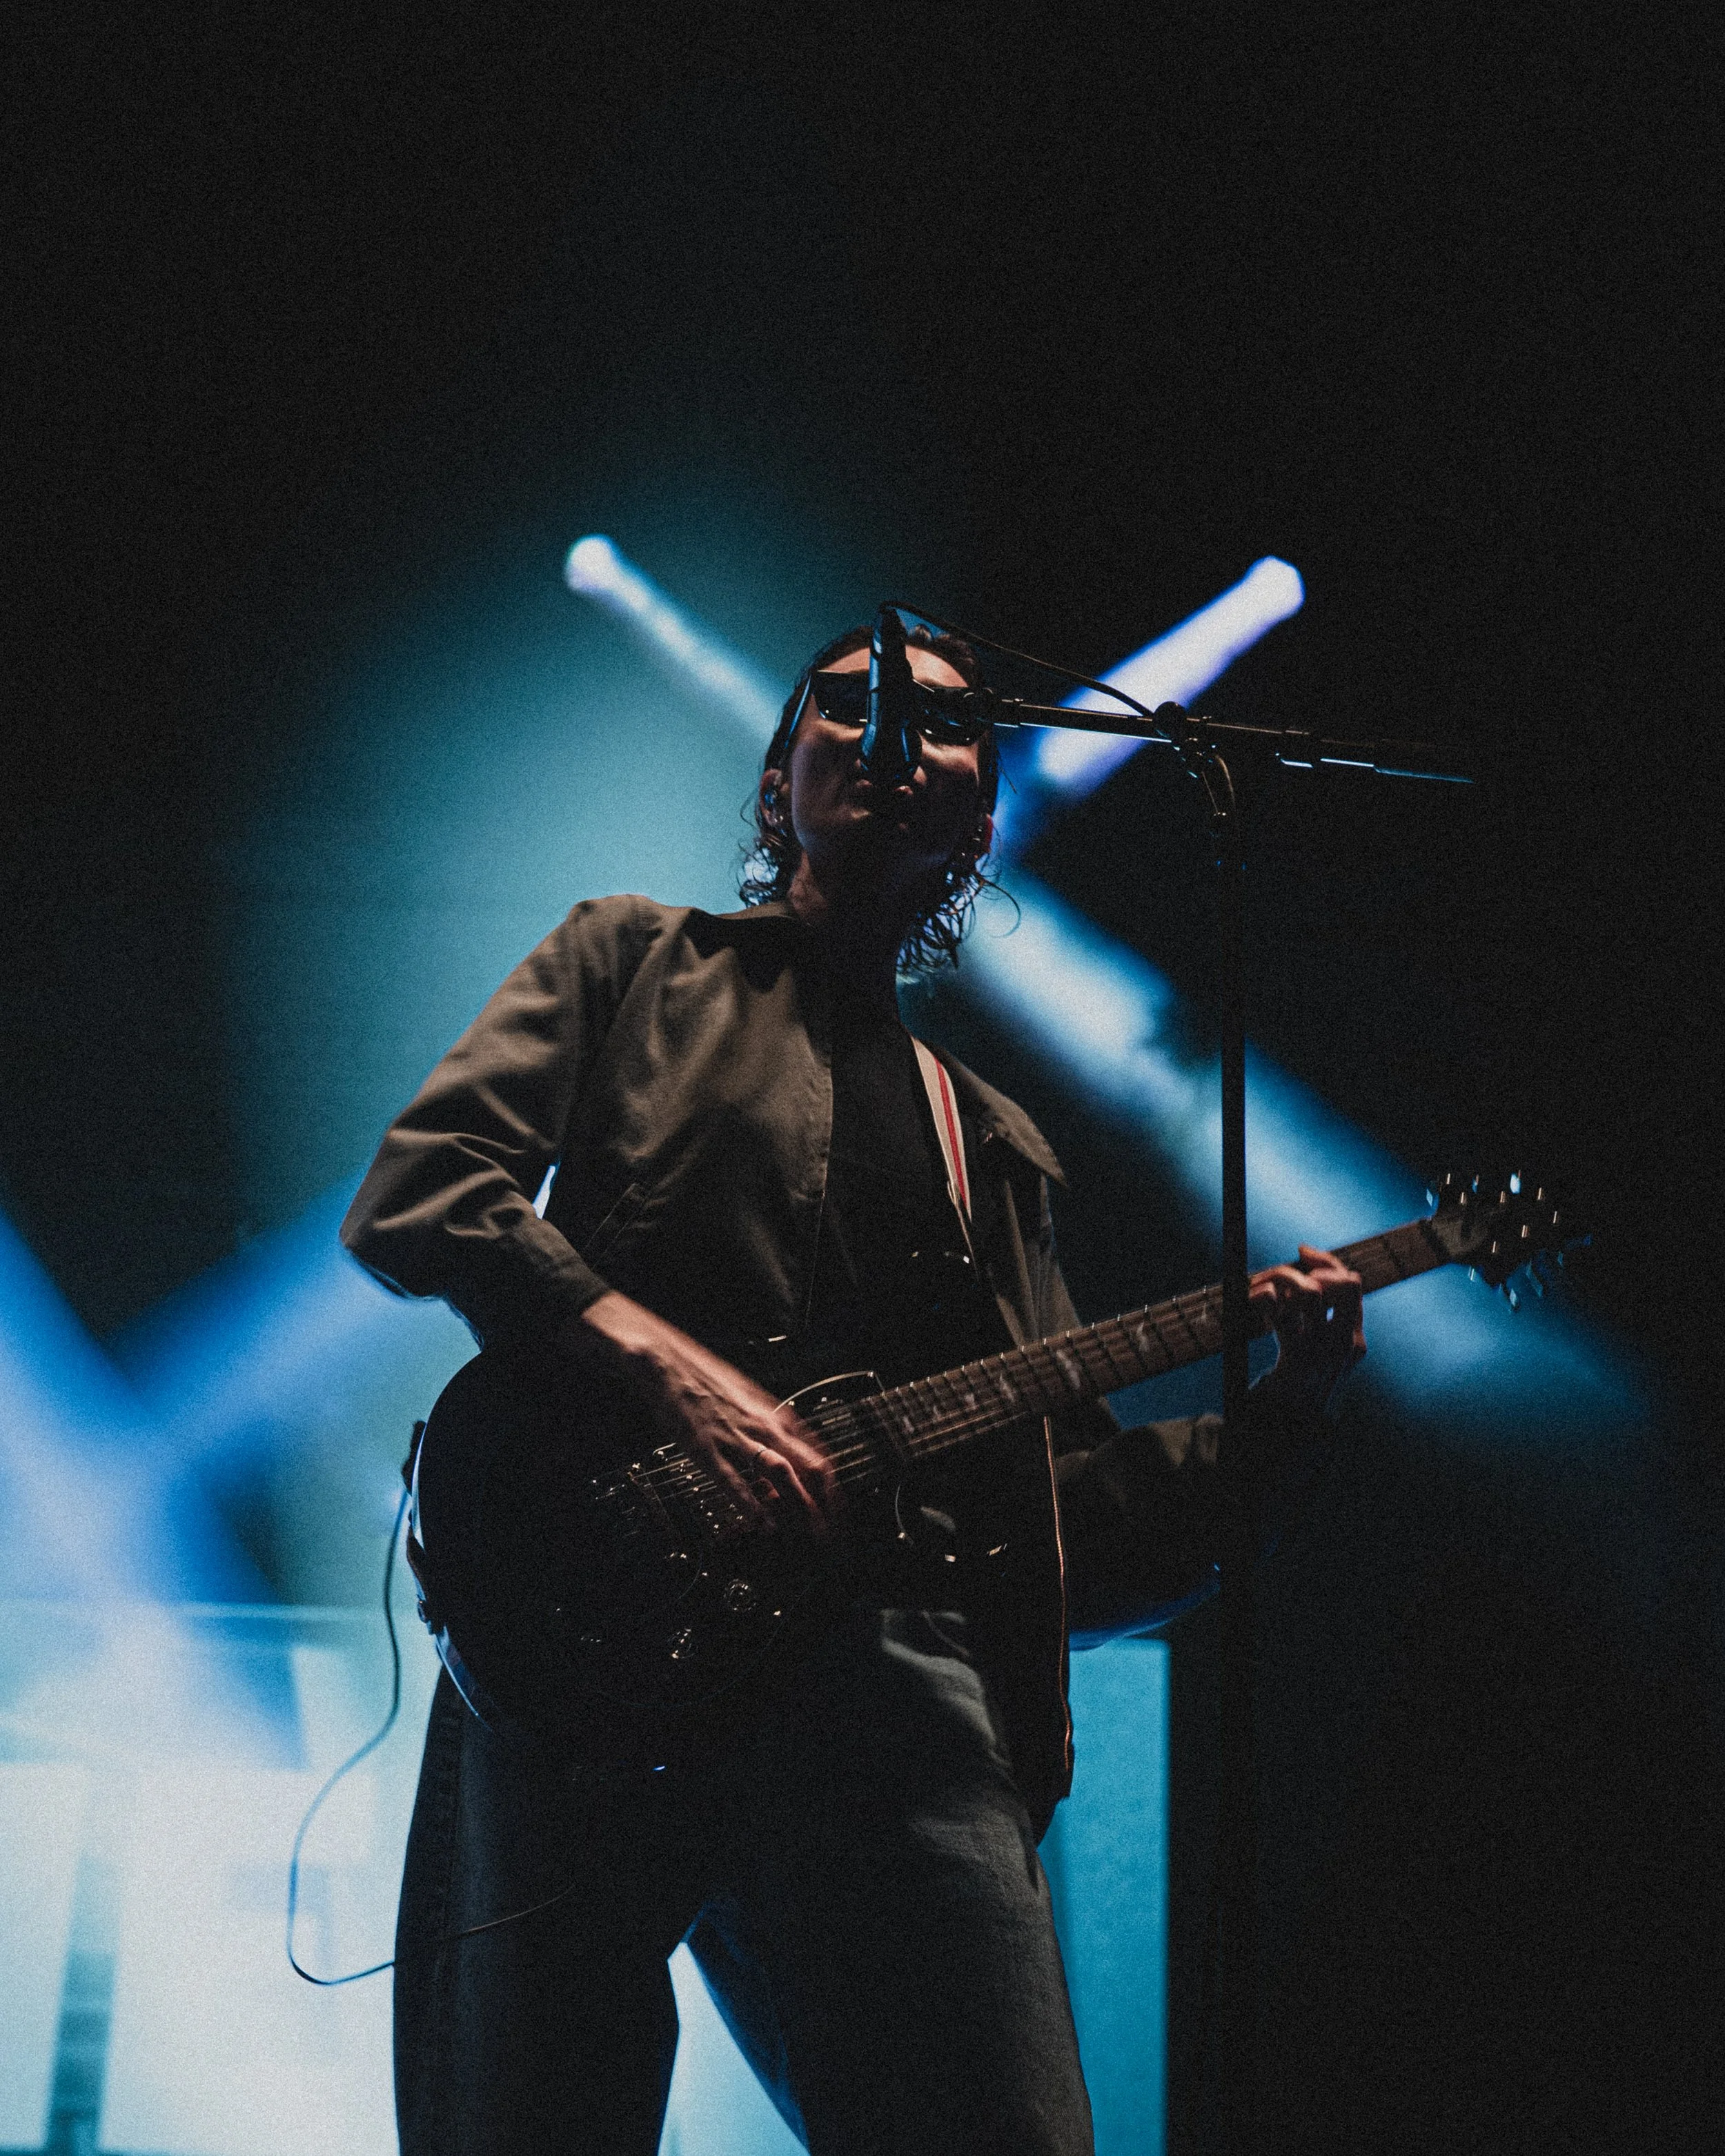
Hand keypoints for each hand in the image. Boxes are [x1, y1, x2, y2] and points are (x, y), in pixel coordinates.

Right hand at [567, 1292, 837, 1531]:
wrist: (669, 1364)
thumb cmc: (708, 1380)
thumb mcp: (752, 1400)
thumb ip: (773, 1428)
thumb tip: (793, 1452)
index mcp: (777, 1415)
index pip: (820, 1456)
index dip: (833, 1489)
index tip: (838, 1512)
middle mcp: (764, 1425)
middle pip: (810, 1467)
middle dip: (825, 1504)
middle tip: (832, 1532)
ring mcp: (738, 1438)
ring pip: (781, 1473)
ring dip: (798, 1506)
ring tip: (808, 1534)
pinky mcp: (708, 1449)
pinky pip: (735, 1481)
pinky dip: (752, 1505)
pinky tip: (763, 1525)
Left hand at [1250, 1244, 1365, 1419]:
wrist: (1283, 1421)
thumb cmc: (1294, 1378)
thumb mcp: (1315, 1344)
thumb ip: (1318, 1310)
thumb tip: (1303, 1257)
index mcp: (1354, 1339)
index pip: (1352, 1283)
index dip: (1326, 1261)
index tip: (1301, 1251)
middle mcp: (1345, 1342)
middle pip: (1346, 1284)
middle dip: (1314, 1268)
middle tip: (1284, 1273)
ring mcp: (1324, 1350)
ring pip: (1311, 1292)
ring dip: (1280, 1278)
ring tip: (1259, 1286)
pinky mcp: (1297, 1356)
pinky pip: (1283, 1313)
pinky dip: (1263, 1298)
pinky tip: (1253, 1300)